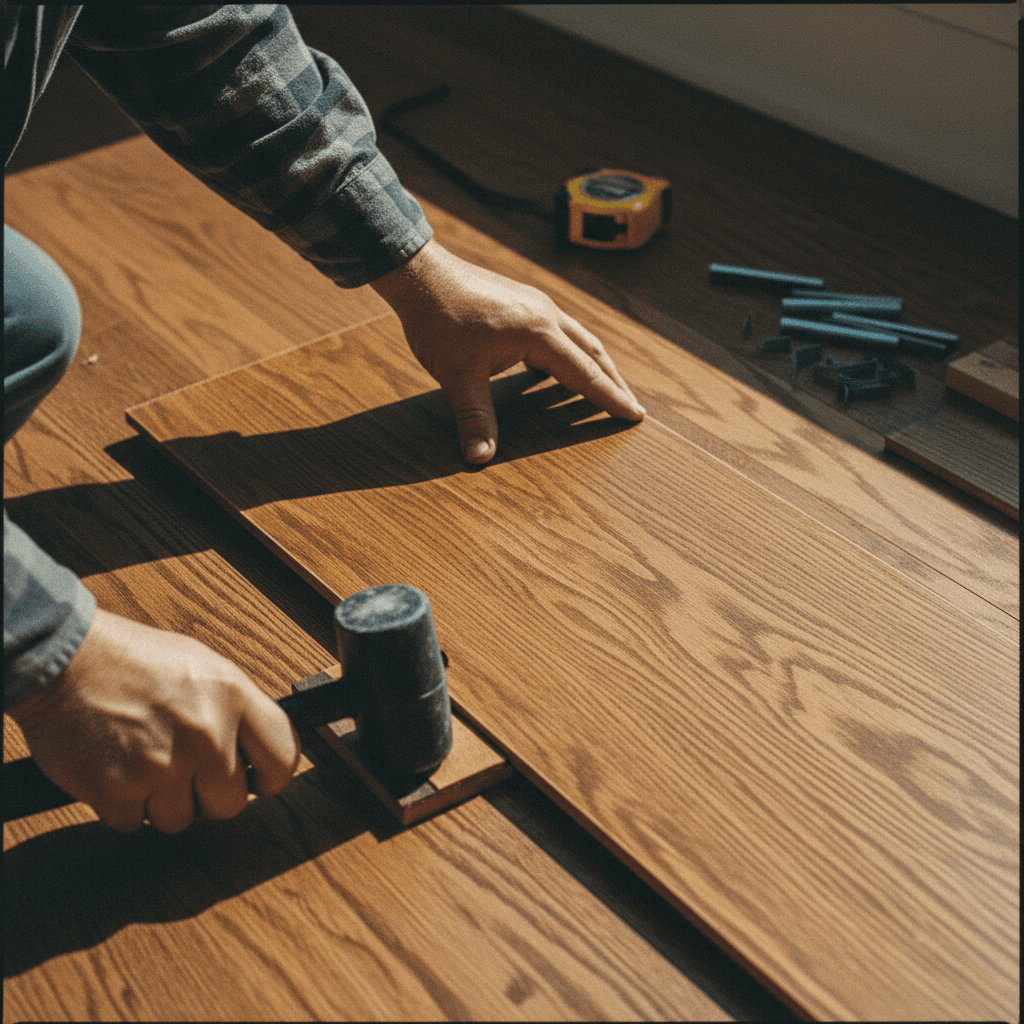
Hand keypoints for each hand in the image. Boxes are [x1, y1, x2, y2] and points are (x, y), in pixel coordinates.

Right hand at [8, 608, 300, 832]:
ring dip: (163, 802)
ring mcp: (162, 765)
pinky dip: (123, 806)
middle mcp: (205, 733)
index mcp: (233, 695)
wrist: (64, 657)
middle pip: (231, 803)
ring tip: (145, 761)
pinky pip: (134, 824)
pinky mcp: (118, 790)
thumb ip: (236, 709)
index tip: (260, 781)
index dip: (273, 776)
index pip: (284, 755)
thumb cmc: (133, 659)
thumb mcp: (204, 666)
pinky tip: (117, 769)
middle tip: (186, 771)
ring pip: (181, 820)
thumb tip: (258, 750)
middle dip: (209, 794)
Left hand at [371, 240, 644, 462]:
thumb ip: (474, 418)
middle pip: (593, 352)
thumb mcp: (457, 376)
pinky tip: (559, 369)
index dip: (610, 397)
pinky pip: (559, 331)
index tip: (634, 415)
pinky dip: (570, 353)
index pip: (586, 373)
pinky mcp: (522, 301)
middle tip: (631, 407)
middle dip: (614, 382)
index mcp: (539, 333)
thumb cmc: (439, 321)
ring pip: (579, 338)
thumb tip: (479, 459)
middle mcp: (546, 314)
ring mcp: (535, 304)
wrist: (419, 273)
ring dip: (595, 364)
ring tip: (606, 388)